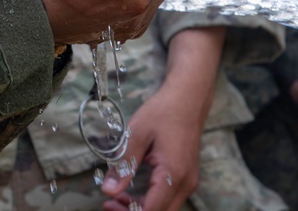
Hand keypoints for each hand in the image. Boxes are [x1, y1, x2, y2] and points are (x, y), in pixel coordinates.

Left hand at [100, 27, 223, 210]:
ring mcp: (189, 182)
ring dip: (142, 209)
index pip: (151, 210)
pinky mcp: (187, 178)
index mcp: (173, 173)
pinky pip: (169, 200)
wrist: (188, 98)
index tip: (107, 204)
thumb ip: (123, 164)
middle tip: (109, 204)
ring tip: (117, 199)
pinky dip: (151, 202)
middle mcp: (186, 183)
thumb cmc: (163, 111)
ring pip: (166, 210)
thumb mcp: (137, 134)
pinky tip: (132, 194)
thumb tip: (108, 191)